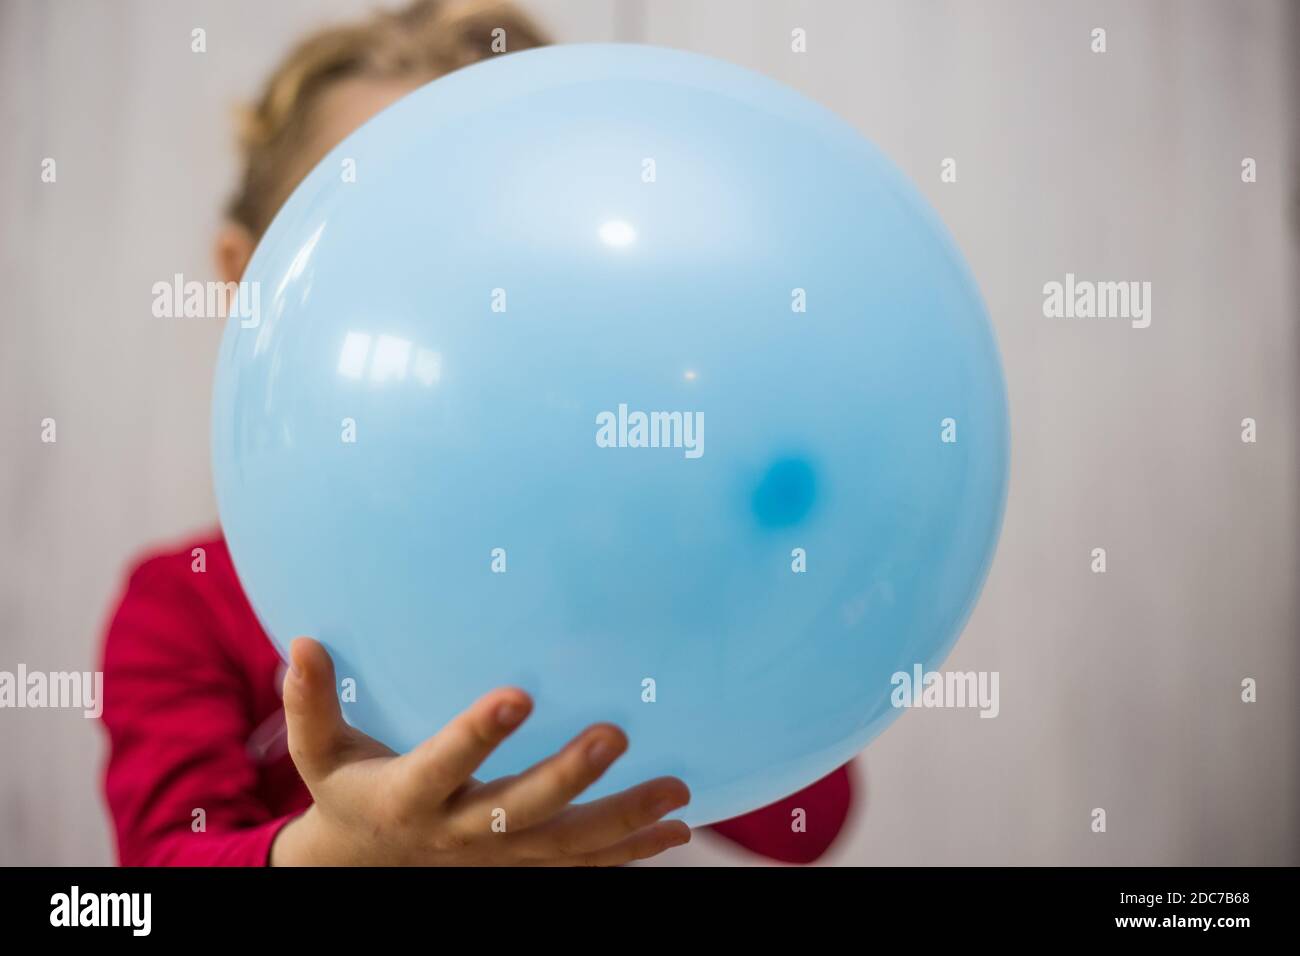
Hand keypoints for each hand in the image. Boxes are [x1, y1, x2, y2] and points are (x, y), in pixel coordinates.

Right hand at [270, 637, 690, 865]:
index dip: (478, 734)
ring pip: (565, 847)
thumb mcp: (318, 752)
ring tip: (677, 794)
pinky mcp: (522, 869)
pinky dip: (630, 853)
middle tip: (616, 734)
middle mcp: (458, 832)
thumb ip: (310, 702)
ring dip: (623, 822)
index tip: (517, 694)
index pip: (444, 761)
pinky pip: (582, 867)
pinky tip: (677, 831)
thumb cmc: (346, 792)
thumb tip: (303, 642)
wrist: (363, 868)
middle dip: (568, 777)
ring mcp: (496, 859)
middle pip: (519, 812)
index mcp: (408, 795)